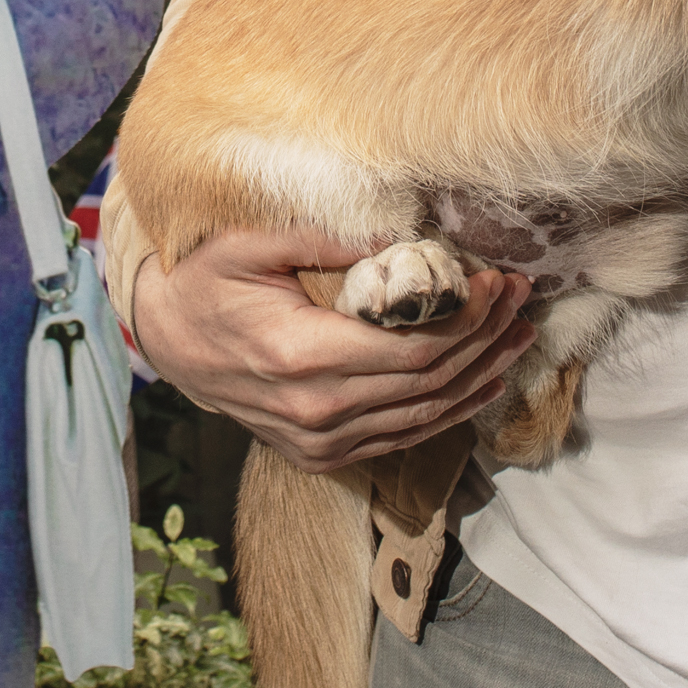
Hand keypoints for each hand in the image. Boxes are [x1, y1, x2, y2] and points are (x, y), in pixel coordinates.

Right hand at [131, 231, 534, 472]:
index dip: (466, 317)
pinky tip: (482, 384)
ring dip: (479, 374)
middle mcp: (316, 411)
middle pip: (428, 380)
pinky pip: (399, 436)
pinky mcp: (319, 452)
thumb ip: (325, 239)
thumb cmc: (208, 280)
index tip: (498, 280)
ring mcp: (317, 441)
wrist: (166, 336)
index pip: (411, 347)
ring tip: (519, 335)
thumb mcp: (253, 243)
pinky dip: (447, 413)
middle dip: (485, 336)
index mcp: (302, 356)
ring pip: (422, 414)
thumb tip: (397, 235)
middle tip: (521, 295)